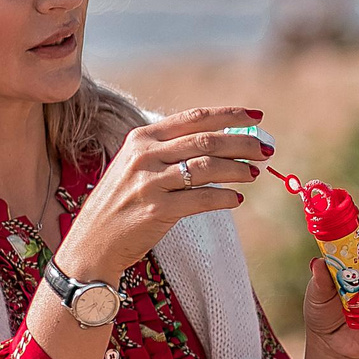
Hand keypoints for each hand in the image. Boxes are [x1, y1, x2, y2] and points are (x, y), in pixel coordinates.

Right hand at [55, 106, 270, 282]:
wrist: (91, 244)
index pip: (194, 117)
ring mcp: (150, 182)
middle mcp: (145, 155)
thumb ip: (171, 151)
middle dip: (243, 143)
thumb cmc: (121, 204)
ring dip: (238, 169)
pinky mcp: (157, 210)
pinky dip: (224, 198)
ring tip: (255, 173)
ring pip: (208, 167)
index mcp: (141, 138)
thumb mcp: (137, 166)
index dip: (230, 115)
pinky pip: (202, 199)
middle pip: (207, 140)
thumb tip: (223, 141)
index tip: (257, 116)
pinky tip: (236, 199)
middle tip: (266, 149)